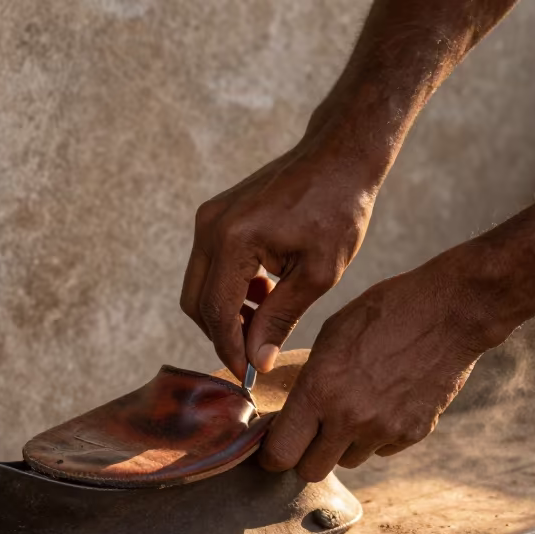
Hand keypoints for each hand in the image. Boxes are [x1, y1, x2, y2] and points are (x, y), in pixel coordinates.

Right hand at [180, 130, 383, 376]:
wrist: (338, 156)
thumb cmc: (337, 209)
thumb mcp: (317, 273)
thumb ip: (281, 318)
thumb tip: (258, 361)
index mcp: (235, 240)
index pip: (216, 312)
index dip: (230, 349)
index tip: (249, 375)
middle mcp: (211, 228)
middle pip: (196, 303)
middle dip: (222, 334)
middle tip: (257, 352)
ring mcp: (209, 219)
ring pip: (200, 286)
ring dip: (227, 311)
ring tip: (269, 316)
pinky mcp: (215, 216)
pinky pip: (210, 265)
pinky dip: (230, 288)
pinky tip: (266, 290)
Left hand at [259, 263, 500, 480]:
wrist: (449, 312)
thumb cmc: (384, 313)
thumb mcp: (331, 336)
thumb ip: (309, 380)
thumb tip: (292, 412)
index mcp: (319, 390)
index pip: (280, 453)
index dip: (272, 454)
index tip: (274, 448)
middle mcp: (349, 418)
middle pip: (311, 471)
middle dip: (305, 456)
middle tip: (309, 435)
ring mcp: (384, 430)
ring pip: (348, 461)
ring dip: (343, 445)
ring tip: (354, 408)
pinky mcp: (413, 433)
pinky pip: (382, 450)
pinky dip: (377, 436)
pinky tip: (385, 402)